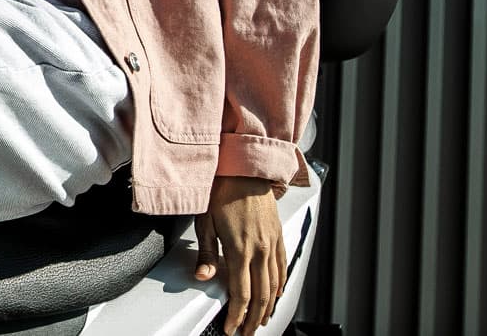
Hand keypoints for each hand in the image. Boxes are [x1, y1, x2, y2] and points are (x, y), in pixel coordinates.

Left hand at [192, 175, 286, 335]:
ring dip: (269, 306)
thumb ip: (206, 254)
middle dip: (254, 318)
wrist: (244, 168)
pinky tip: (277, 293)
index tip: (231, 328)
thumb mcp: (205, 223)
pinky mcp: (278, 234)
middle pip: (261, 295)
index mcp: (240, 249)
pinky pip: (283, 265)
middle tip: (246, 331)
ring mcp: (272, 243)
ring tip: (261, 320)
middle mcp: (260, 249)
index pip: (241, 293)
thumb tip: (203, 277)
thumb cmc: (221, 191)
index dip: (236, 315)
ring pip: (275, 284)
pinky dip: (281, 284)